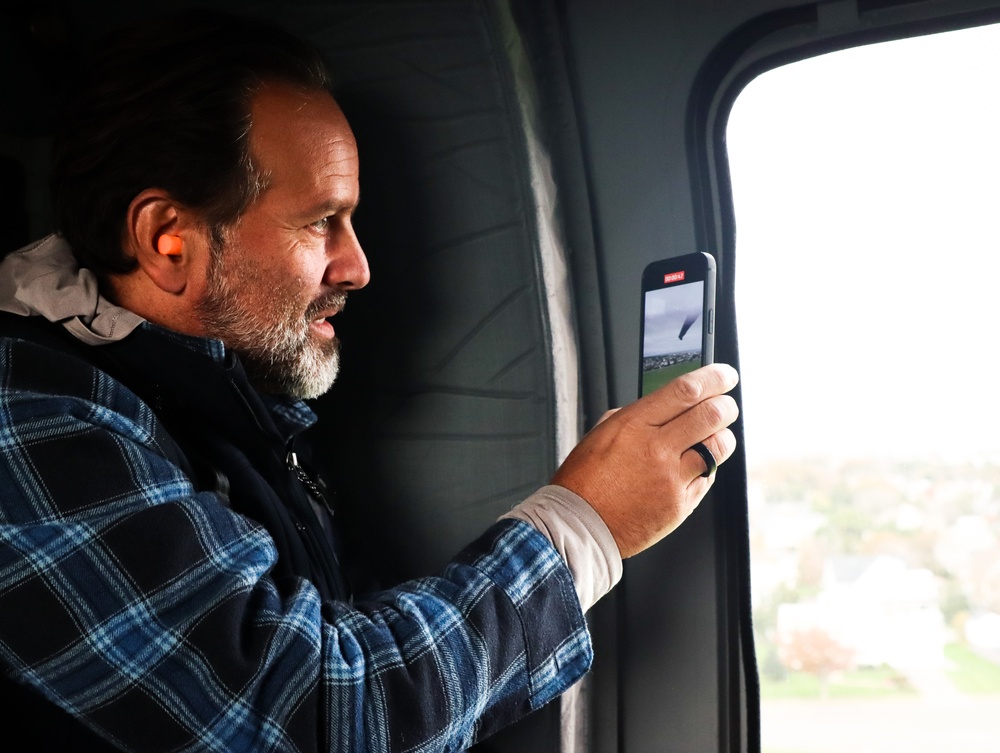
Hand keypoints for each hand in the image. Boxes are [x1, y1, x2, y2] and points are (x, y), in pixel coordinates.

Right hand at [551, 364, 738, 557]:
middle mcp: (656, 449)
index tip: (725, 376)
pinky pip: (707, 478)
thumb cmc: (585, 480)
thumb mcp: (602, 433)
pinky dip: (707, 468)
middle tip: (726, 406)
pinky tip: (695, 466)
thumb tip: (664, 407)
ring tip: (715, 436)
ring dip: (723, 436)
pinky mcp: (679, 505)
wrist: (580, 525)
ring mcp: (670, 479)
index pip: (686, 391)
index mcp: (634, 425)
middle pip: (711, 415)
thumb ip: (637, 417)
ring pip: (718, 447)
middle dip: (726, 406)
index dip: (713, 378)